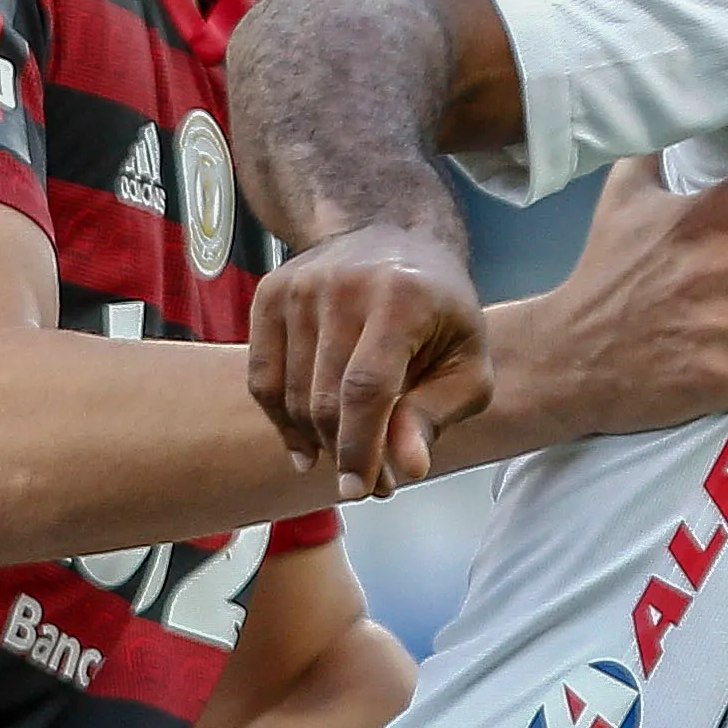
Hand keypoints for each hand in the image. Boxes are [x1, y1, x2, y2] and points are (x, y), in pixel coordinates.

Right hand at [247, 221, 489, 501]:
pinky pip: (262, 378)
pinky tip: (304, 444)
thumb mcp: (465, 364)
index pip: (367, 388)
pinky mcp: (270, 293)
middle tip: (369, 482)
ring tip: (347, 455)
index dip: (360, 447)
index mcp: (401, 298)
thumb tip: (408, 467)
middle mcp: (342, 285)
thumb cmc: (440, 311)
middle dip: (343, 451)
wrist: (397, 238)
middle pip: (325, 397)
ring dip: (316, 441)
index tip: (360, 489)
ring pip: (291, 395)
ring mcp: (299, 286)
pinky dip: (280, 419)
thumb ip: (436, 414)